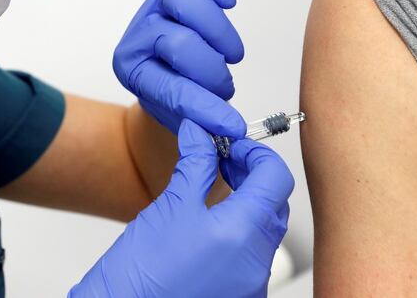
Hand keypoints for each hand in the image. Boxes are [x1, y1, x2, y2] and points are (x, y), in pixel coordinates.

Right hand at [69, 119, 293, 297]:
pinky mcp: (243, 296)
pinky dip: (241, 234)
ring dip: (248, 205)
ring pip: (265, 231)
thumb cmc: (140, 271)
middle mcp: (256, 262)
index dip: (256, 154)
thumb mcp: (170, 206)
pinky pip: (254, 257)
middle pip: (274, 204)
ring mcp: (252, 284)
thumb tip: (199, 134)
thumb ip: (195, 164)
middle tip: (223, 162)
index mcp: (242, 232)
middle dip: (253, 177)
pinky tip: (212, 227)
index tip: (232, 147)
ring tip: (215, 193)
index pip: (276, 178)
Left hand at [113, 0, 245, 136]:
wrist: (172, 70)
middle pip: (180, 41)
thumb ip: (200, 119)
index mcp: (132, 69)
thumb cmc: (178, 91)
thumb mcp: (182, 116)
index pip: (170, 87)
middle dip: (211, 70)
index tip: (230, 124)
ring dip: (219, 34)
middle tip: (223, 85)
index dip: (204, 108)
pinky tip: (227, 1)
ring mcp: (157, 3)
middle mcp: (139, 32)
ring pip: (186, 2)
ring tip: (230, 55)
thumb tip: (229, 127)